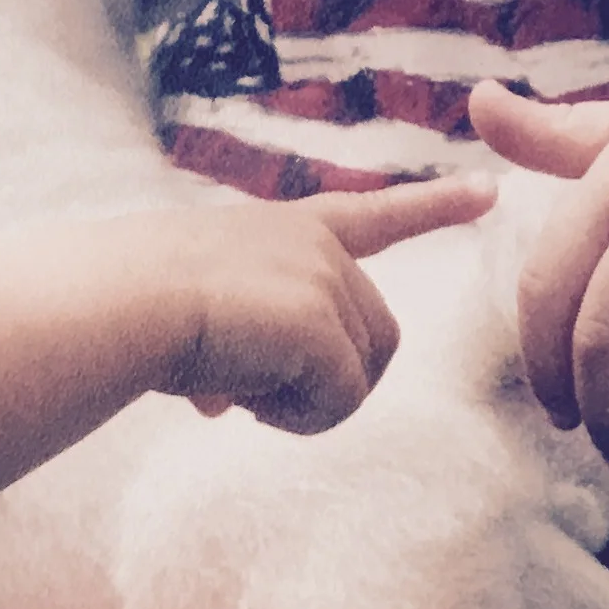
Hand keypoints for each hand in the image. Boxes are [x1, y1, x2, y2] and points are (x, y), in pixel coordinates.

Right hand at [161, 175, 494, 434]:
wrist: (119, 299)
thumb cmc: (132, 304)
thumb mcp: (195, 312)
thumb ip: (228, 345)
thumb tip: (217, 400)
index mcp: (286, 231)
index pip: (373, 216)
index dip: (433, 206)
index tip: (490, 191)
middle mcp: (317, 246)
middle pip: (375, 342)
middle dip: (326, 380)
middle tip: (246, 384)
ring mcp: (326, 279)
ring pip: (356, 379)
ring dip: (298, 401)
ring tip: (233, 378)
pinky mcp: (323, 323)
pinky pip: (339, 402)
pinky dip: (293, 416)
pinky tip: (240, 393)